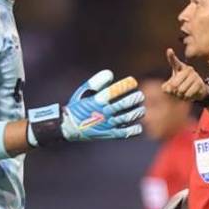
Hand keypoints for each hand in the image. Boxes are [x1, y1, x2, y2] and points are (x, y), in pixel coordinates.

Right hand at [28, 70, 144, 145]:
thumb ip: (96, 82)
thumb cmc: (77, 107)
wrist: (68, 127)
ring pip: (127, 118)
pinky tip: (138, 125)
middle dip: (135, 98)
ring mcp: (106, 125)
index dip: (126, 85)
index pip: (114, 91)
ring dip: (137, 112)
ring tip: (141, 109)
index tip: (132, 82)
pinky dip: (134, 130)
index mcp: (96, 101)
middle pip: (124, 104)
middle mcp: (102, 112)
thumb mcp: (82, 92)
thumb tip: (110, 74)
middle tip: (140, 95)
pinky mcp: (108, 135)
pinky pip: (124, 133)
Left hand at [161, 49, 208, 101]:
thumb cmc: (181, 85)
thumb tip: (168, 89)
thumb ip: (166, 88)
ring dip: (180, 95)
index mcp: (179, 67)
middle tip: (176, 91)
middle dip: (173, 91)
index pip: (174, 61)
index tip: (169, 50)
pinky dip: (186, 97)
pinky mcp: (199, 83)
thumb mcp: (172, 86)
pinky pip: (188, 94)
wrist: (197, 91)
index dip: (171, 56)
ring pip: (181, 90)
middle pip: (174, 84)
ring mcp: (195, 75)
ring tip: (182, 93)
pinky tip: (188, 95)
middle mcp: (188, 69)